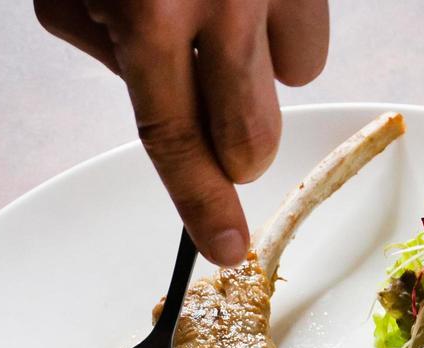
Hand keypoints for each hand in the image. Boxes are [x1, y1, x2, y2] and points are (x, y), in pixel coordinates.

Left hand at [35, 0, 328, 266]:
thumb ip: (111, 51)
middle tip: (209, 106)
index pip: (177, 139)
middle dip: (232, 145)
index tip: (227, 248)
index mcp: (148, 12)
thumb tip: (170, 98)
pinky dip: (278, 12)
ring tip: (220, 9)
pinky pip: (313, 17)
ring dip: (259, 62)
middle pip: (255, 135)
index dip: (203, 205)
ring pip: (298, 72)